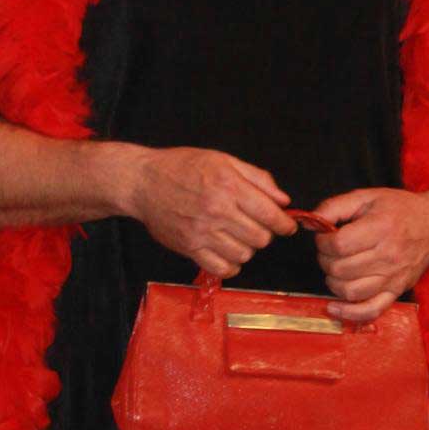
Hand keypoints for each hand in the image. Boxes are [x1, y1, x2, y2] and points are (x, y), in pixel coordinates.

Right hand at [126, 145, 295, 276]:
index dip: (284, 224)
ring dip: (246, 248)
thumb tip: (282, 200)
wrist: (143, 182)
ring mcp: (202, 232)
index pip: (270, 214)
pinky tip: (227, 252)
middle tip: (255, 226)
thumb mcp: (223, 160)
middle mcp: (217, 210)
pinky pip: (222, 268)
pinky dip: (230, 264)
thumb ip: (257, 178)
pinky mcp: (190, 248)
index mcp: (229, 186)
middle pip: (261, 238)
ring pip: (244, 254)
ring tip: (237, 236)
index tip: (285, 226)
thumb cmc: (182, 167)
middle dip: (264, 233)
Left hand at [314, 186, 428, 321]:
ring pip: (350, 291)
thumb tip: (311, 221)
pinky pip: (371, 310)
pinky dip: (349, 313)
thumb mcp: (367, 197)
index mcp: (381, 228)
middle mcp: (388, 255)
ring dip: (333, 282)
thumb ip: (335, 206)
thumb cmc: (400, 209)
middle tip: (330, 251)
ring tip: (336, 269)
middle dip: (326, 260)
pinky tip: (333, 307)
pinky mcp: (397, 291)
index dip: (323, 242)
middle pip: (341, 268)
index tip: (325, 236)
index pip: (339, 245)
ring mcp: (394, 277)